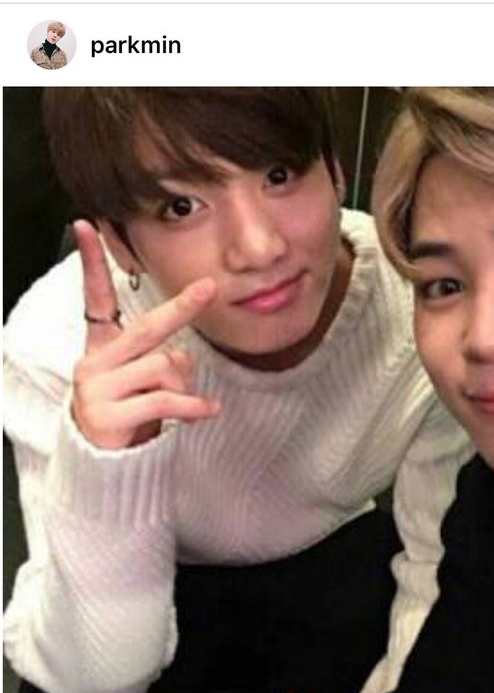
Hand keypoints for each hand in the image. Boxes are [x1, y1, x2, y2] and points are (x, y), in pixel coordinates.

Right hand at [71, 219, 220, 449]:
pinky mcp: (107, 415)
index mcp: (100, 349)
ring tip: (182, 401)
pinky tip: (207, 411)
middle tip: (208, 288)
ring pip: (163, 367)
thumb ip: (161, 361)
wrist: (104, 467)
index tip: (86, 225)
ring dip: (184, 384)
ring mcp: (97, 388)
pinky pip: (164, 399)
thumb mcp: (143, 384)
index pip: (94, 299)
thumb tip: (183, 357)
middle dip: (181, 308)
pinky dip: (192, 406)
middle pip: (146, 328)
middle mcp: (94, 363)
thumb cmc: (128, 417)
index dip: (92, 264)